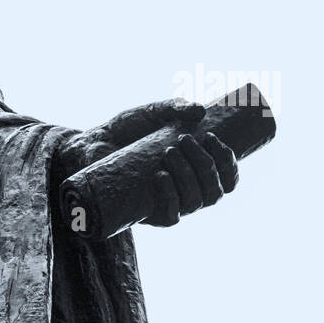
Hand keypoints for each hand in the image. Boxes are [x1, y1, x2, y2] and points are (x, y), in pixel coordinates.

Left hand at [61, 99, 239, 226]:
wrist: (94, 141)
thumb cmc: (129, 127)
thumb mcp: (156, 112)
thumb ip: (178, 106)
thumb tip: (200, 112)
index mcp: (196, 171)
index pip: (227, 180)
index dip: (228, 164)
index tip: (213, 139)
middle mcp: (186, 191)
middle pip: (214, 192)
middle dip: (205, 164)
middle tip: (184, 140)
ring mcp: (167, 204)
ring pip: (194, 203)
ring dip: (187, 177)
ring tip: (169, 152)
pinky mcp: (145, 213)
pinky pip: (169, 216)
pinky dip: (169, 196)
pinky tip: (160, 176)